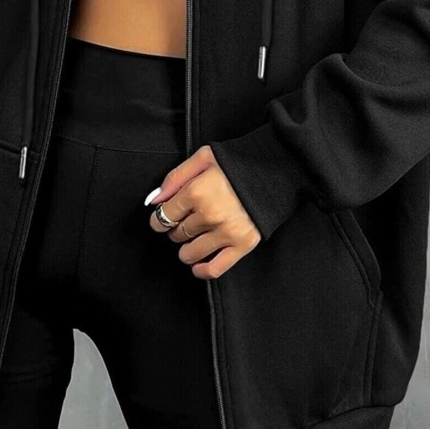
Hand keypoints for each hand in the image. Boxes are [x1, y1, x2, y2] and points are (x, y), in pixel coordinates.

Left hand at [146, 145, 261, 279]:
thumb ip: (175, 178)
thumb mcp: (203, 158)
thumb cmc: (238, 162)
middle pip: (177, 234)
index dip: (159, 219)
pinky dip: (202, 270)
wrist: (275, 169)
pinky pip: (215, 268)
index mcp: (196, 192)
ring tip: (193, 238)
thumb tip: (155, 200)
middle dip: (176, 229)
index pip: (164, 216)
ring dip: (186, 248)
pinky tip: (198, 264)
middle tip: (185, 220)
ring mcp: (226, 232)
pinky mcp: (243, 244)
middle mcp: (209, 215)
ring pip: (190, 253)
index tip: (163, 218)